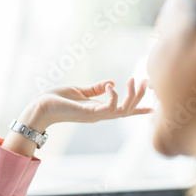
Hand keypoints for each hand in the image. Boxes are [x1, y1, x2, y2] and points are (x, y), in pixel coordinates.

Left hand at [19, 77, 150, 132]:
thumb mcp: (79, 91)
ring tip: (134, 79)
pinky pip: (109, 108)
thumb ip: (95, 88)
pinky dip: (114, 97)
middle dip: (140, 97)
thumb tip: (111, 82)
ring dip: (133, 96)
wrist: (40, 106)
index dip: (139, 109)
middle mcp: (99, 114)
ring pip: (123, 110)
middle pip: (128, 110)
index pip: (123, 110)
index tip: (155, 107)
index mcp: (98, 109)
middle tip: (145, 80)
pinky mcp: (89, 114)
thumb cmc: (56, 99)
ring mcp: (95, 115)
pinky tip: (111, 85)